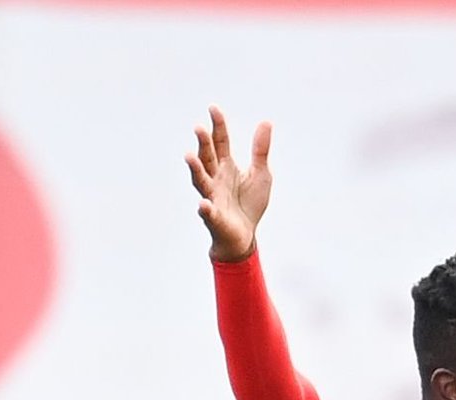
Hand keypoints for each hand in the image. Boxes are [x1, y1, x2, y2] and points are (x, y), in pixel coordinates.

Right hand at [186, 105, 271, 261]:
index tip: (213, 108)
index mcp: (226, 166)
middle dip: (202, 143)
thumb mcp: (261, 174)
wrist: (245, 235)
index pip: (219, 141)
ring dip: (195, 169)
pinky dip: (205, 209)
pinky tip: (203, 205)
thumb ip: (260, 150)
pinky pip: (208, 212)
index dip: (217, 126)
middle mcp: (215, 178)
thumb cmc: (250, 204)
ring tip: (189, 156)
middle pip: (206, 157)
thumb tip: (266, 122)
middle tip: (199, 128)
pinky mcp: (215, 217)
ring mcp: (212, 196)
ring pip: (200, 180)